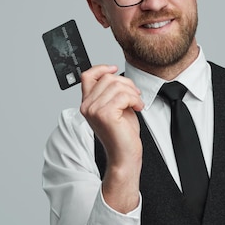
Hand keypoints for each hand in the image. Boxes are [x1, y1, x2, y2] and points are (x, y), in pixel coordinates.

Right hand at [80, 65, 143, 212]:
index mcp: (87, 103)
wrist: (124, 156)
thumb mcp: (116, 106)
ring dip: (132, 93)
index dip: (102, 68)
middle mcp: (87, 106)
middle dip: (127, 84)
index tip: (115, 69)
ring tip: (135, 104)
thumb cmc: (122, 134)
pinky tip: (136, 108)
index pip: (88, 76)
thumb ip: (111, 91)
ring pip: (117, 85)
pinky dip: (135, 100)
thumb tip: (115, 75)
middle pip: (108, 78)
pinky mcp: (104, 114)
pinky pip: (123, 95)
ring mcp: (94, 110)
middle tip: (134, 97)